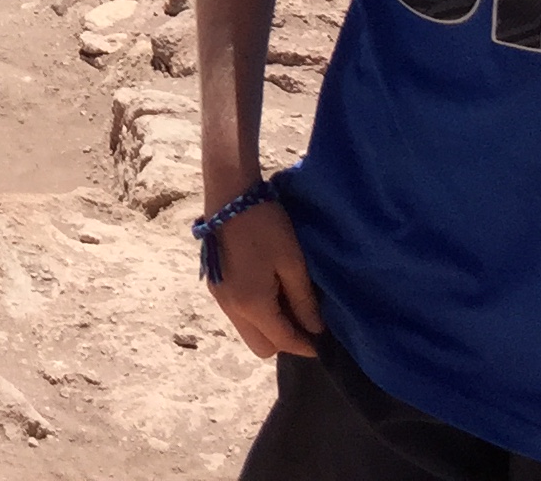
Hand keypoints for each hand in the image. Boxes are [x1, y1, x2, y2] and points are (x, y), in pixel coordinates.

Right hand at [205, 196, 323, 359]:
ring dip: (268, 327)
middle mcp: (232, 309)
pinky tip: (269, 291)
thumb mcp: (292, 262)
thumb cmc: (265, 224)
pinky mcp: (216, 287)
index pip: (283, 341)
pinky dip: (256, 314)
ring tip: (287, 304)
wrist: (229, 194)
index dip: (306, 345)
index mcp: (252, 304)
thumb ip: (304, 300)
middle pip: (261, 347)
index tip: (324, 342)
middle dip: (284, 341)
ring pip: (248, 332)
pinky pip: (239, 316)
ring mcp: (220, 299)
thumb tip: (315, 329)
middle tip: (303, 321)